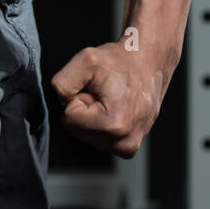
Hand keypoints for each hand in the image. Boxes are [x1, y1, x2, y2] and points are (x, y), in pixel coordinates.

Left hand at [50, 40, 170, 157]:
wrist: (148, 62)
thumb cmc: (119, 61)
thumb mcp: (85, 60)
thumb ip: (63, 83)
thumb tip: (61, 103)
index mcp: (113, 124)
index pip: (68, 119)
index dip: (78, 98)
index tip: (95, 89)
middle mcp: (124, 141)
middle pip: (77, 130)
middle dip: (85, 110)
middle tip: (103, 93)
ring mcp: (128, 147)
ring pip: (87, 135)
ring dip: (93, 116)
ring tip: (111, 99)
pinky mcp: (129, 148)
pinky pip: (99, 139)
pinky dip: (103, 124)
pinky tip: (117, 108)